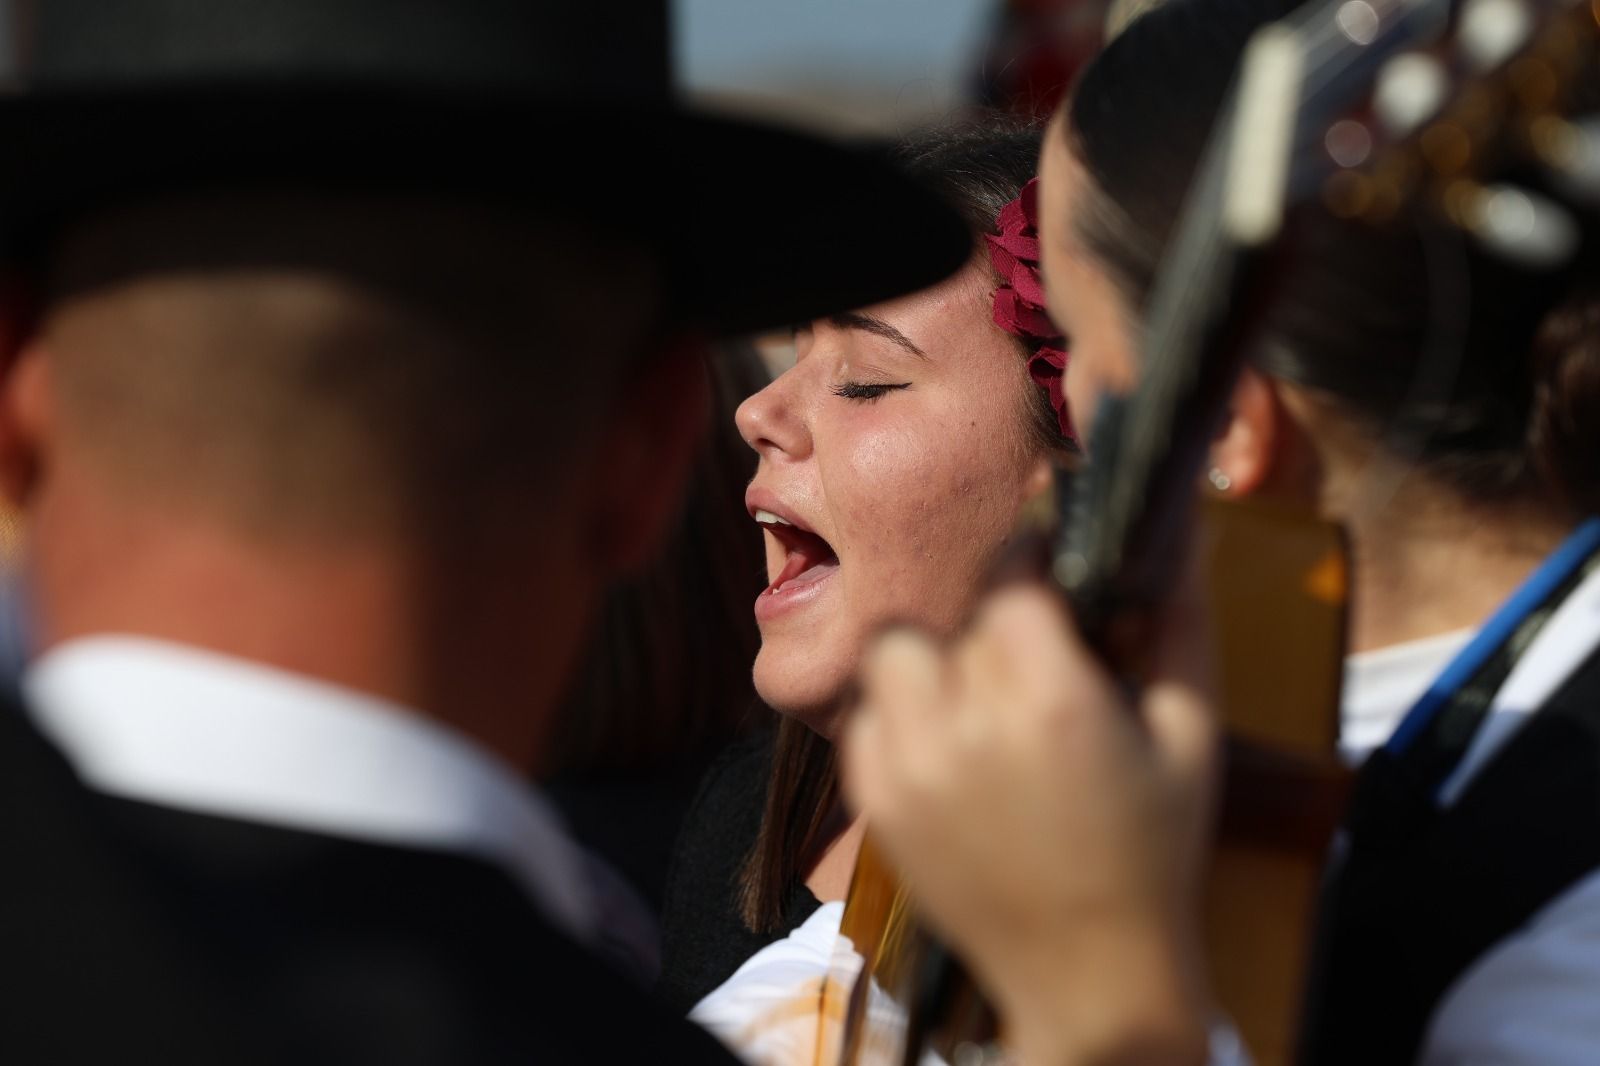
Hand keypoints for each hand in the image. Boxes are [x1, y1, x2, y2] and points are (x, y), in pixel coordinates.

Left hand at [842, 564, 1217, 1065]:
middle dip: (992, 624)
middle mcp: (964, 724)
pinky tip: (948, 747)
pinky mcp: (874, 804)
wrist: (1089, 976)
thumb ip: (1181, 629)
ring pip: (892, 656)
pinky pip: (864, 719)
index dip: (1031, 561)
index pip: (1009, 574)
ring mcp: (907, 767)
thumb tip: (1180, 540)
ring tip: (976, 698)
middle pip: (954, 616)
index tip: (1049, 575)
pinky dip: (900, 718)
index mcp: (1049, 701)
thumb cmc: (1155, 855)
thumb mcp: (1190, 737)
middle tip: (1027, 658)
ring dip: (933, 663)